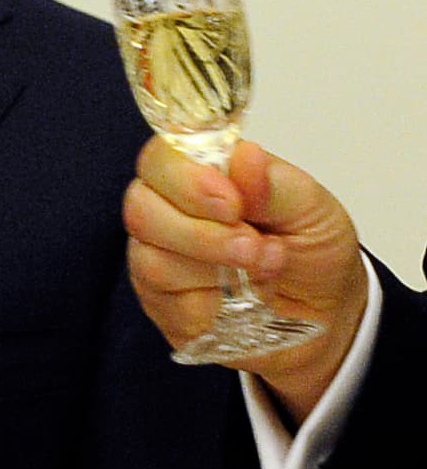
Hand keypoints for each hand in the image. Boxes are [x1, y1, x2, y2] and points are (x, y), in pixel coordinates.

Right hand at [122, 138, 366, 421]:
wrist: (329, 314)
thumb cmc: (313, 249)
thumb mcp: (311, 208)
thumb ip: (272, 183)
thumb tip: (244, 154)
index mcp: (196, 172)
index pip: (159, 159)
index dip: (185, 178)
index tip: (232, 202)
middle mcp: (166, 211)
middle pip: (140, 208)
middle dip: (200, 232)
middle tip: (254, 245)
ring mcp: (158, 260)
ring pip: (151, 259)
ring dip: (214, 269)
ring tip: (263, 270)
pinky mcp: (162, 306)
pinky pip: (167, 305)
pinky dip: (212, 304)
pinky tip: (243, 300)